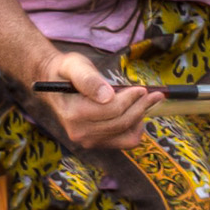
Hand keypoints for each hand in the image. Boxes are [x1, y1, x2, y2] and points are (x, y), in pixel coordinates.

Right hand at [34, 48, 163, 149]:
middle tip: (155, 94)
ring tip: (146, 102)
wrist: (54, 84)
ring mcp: (88, 141)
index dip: (131, 98)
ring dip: (140, 117)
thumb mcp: (74, 66)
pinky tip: (135, 113)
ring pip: (126, 134)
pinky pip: (124, 141)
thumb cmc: (66, 72)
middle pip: (121, 122)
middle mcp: (80, 133)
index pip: (111, 110)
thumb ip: (88, 79)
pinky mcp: (97, 143)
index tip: (142, 88)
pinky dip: (134, 128)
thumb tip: (107, 96)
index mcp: (73, 114)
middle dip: (141, 107)